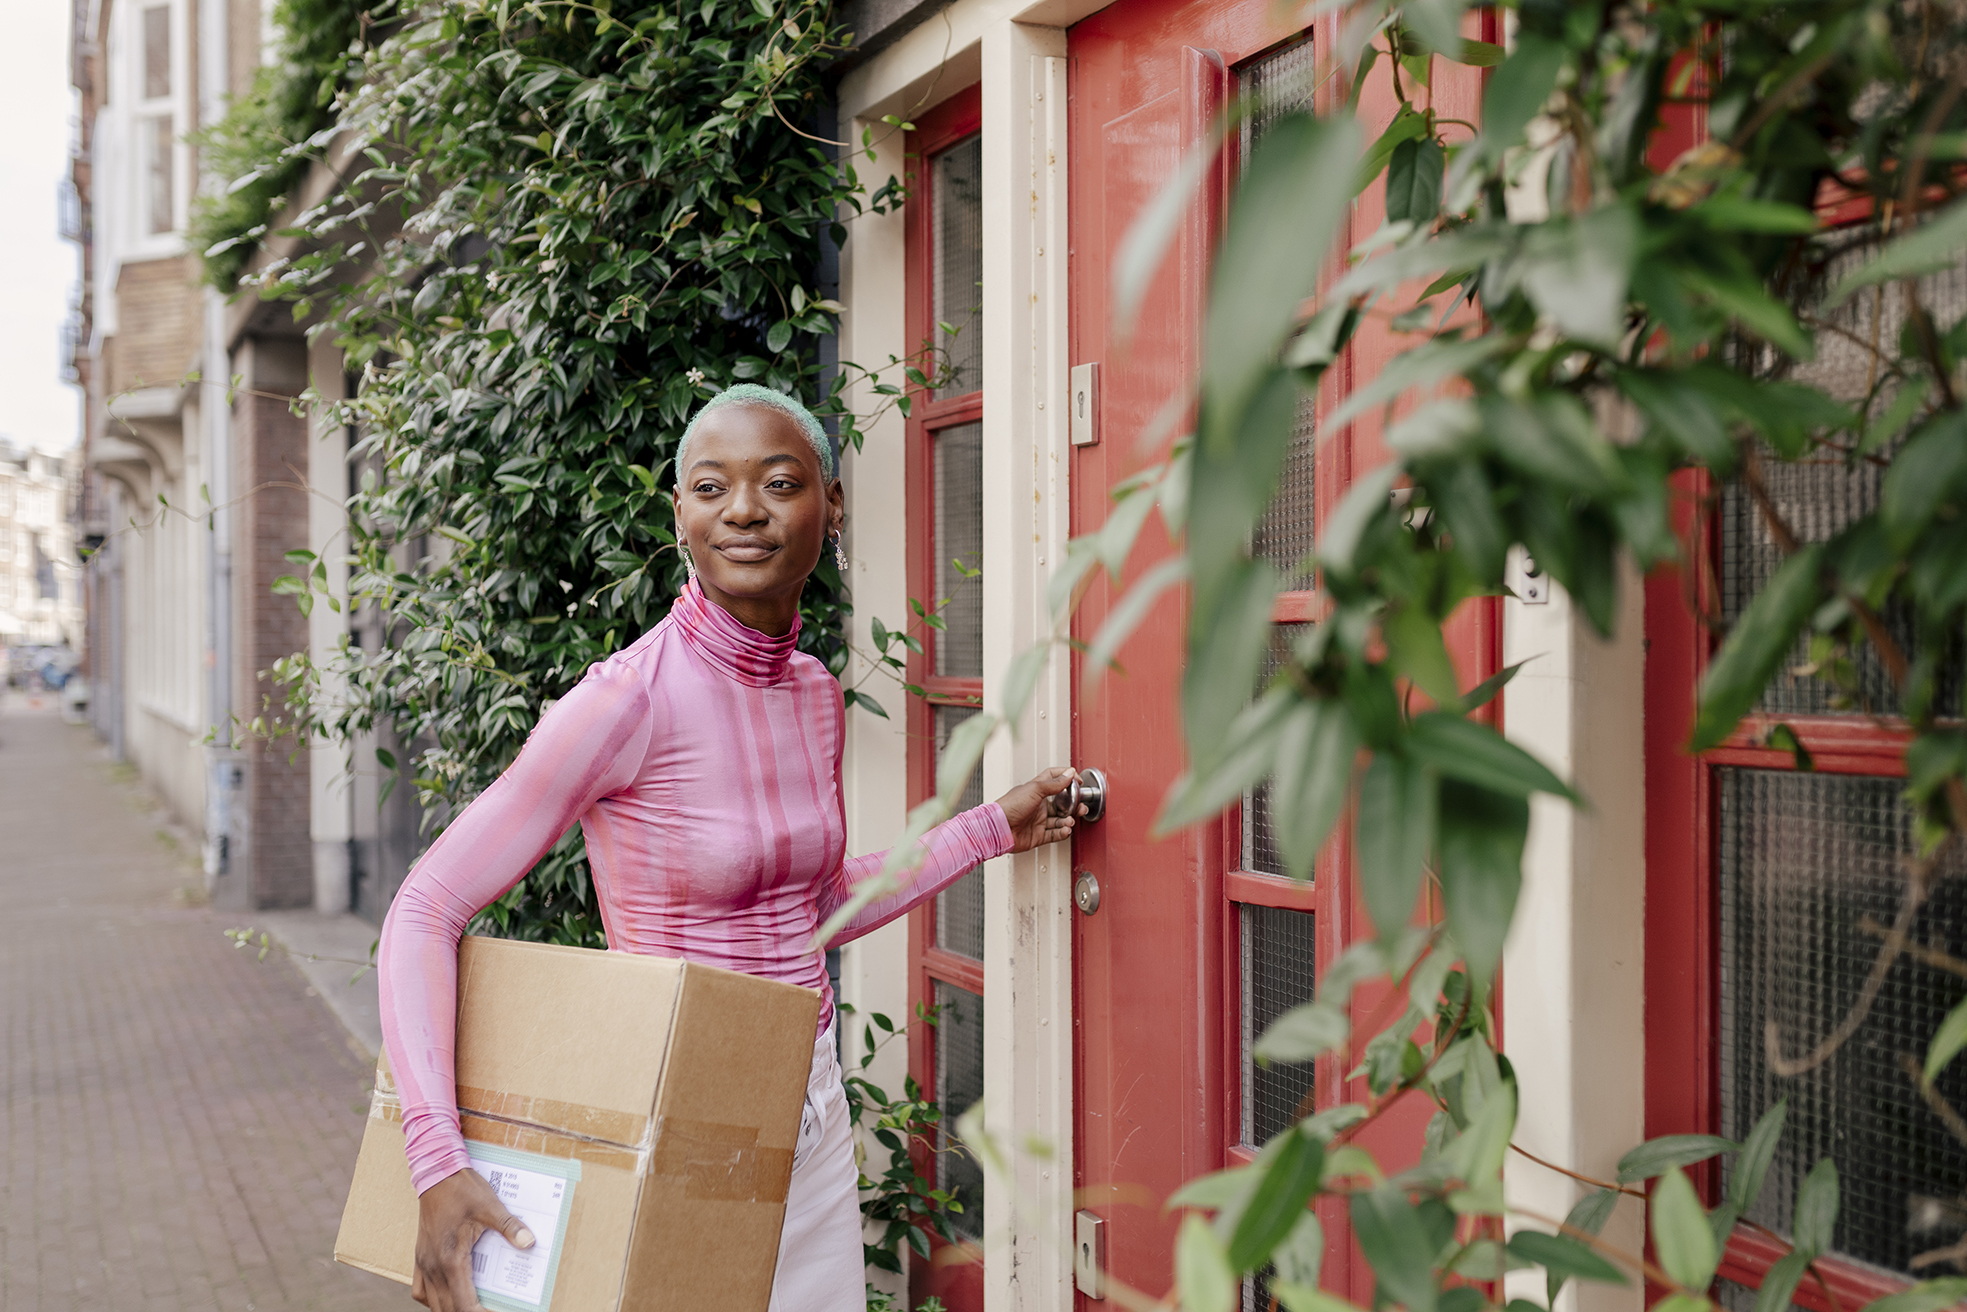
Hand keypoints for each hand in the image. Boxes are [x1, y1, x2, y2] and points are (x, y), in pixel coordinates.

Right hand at [411, 1167, 534, 1311]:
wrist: (436, 1172)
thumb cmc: (462, 1189)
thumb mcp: (490, 1207)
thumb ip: (510, 1227)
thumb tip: (529, 1243)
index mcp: (450, 1260)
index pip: (463, 1305)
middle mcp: (433, 1266)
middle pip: (447, 1309)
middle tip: (489, 1308)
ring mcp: (423, 1262)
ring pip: (433, 1303)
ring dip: (452, 1309)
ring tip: (472, 1305)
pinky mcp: (419, 1256)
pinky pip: (421, 1290)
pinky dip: (434, 1299)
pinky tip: (448, 1294)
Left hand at [997, 766, 1082, 853]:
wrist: (998, 828)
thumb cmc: (1010, 806)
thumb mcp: (1035, 789)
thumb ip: (1054, 783)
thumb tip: (1069, 774)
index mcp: (1036, 791)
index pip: (1054, 779)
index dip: (1067, 778)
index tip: (1078, 781)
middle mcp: (1038, 805)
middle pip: (1062, 804)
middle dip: (1073, 806)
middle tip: (1081, 807)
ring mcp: (1038, 821)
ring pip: (1060, 820)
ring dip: (1068, 820)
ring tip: (1070, 821)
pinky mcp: (1038, 835)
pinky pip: (1054, 834)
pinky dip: (1062, 832)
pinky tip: (1065, 830)